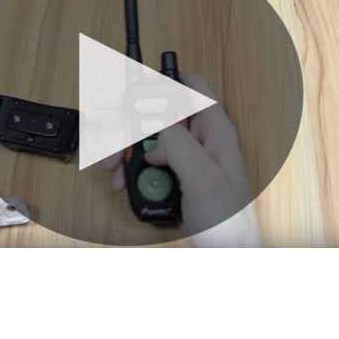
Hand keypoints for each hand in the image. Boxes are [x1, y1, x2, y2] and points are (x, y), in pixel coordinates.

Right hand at [101, 75, 259, 246]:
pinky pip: (147, 162)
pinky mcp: (176, 177)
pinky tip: (121, 181)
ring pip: (148, 137)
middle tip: (114, 141)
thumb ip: (179, 143)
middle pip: (160, 113)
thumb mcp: (203, 178)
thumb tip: (154, 121)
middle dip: (132, 124)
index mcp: (214, 131)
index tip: (135, 87)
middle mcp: (200, 140)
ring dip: (125, 149)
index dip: (164, 82)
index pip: (192, 88)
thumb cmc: (226, 223)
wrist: (224, 256)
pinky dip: (130, 169)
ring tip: (112, 168)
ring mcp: (187, 159)